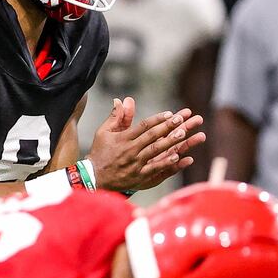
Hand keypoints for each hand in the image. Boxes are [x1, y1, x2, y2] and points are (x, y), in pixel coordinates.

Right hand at [87, 97, 204, 191]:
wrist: (94, 177)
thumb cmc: (100, 152)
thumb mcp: (103, 132)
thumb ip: (115, 116)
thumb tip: (120, 100)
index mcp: (123, 138)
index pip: (143, 126)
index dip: (157, 119)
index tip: (169, 113)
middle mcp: (131, 150)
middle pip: (152, 136)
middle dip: (167, 127)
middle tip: (181, 119)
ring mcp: (135, 163)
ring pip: (155, 151)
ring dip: (170, 142)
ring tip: (183, 133)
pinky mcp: (139, 176)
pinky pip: (155, 169)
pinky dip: (166, 163)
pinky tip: (178, 156)